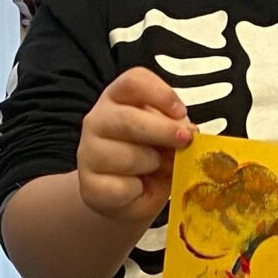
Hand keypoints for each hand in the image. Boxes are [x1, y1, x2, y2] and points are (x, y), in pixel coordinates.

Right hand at [77, 68, 192, 227]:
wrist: (123, 195)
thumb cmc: (148, 157)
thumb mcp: (166, 137)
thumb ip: (175, 128)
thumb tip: (188, 132)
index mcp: (117, 99)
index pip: (133, 81)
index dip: (160, 93)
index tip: (181, 112)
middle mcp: (98, 120)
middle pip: (128, 118)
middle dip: (163, 131)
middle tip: (185, 141)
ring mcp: (88, 152)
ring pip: (127, 155)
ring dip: (151, 164)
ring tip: (154, 168)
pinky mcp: (88, 184)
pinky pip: (122, 187)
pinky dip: (138, 191)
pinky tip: (137, 188)